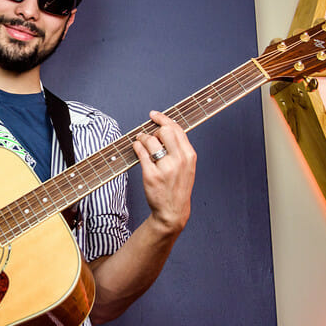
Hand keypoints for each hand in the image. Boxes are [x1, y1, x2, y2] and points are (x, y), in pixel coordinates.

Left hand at [132, 111, 195, 233]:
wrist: (172, 211)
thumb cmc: (177, 186)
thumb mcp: (186, 166)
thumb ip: (179, 148)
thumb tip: (166, 127)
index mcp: (189, 156)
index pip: (176, 129)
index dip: (163, 119)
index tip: (154, 114)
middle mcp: (179, 160)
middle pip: (163, 131)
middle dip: (153, 129)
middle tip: (149, 135)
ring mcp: (165, 168)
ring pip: (150, 140)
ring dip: (142, 137)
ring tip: (139, 140)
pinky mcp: (151, 175)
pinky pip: (140, 152)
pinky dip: (136, 146)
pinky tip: (136, 147)